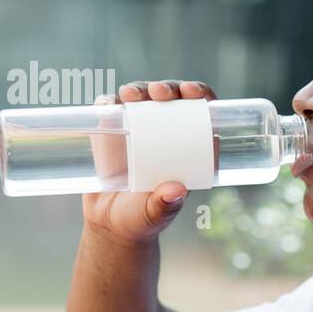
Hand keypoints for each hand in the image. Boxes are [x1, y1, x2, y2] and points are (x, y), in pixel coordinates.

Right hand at [81, 80, 218, 243]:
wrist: (110, 223)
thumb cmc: (141, 219)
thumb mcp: (154, 215)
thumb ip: (164, 206)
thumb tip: (175, 191)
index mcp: (190, 149)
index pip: (203, 114)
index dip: (201, 95)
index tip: (191, 92)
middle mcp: (167, 135)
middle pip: (173, 100)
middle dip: (169, 88)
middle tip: (158, 93)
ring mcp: (139, 131)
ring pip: (143, 99)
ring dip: (140, 89)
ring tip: (131, 95)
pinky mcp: (113, 133)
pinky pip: (111, 109)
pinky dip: (109, 102)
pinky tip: (109, 103)